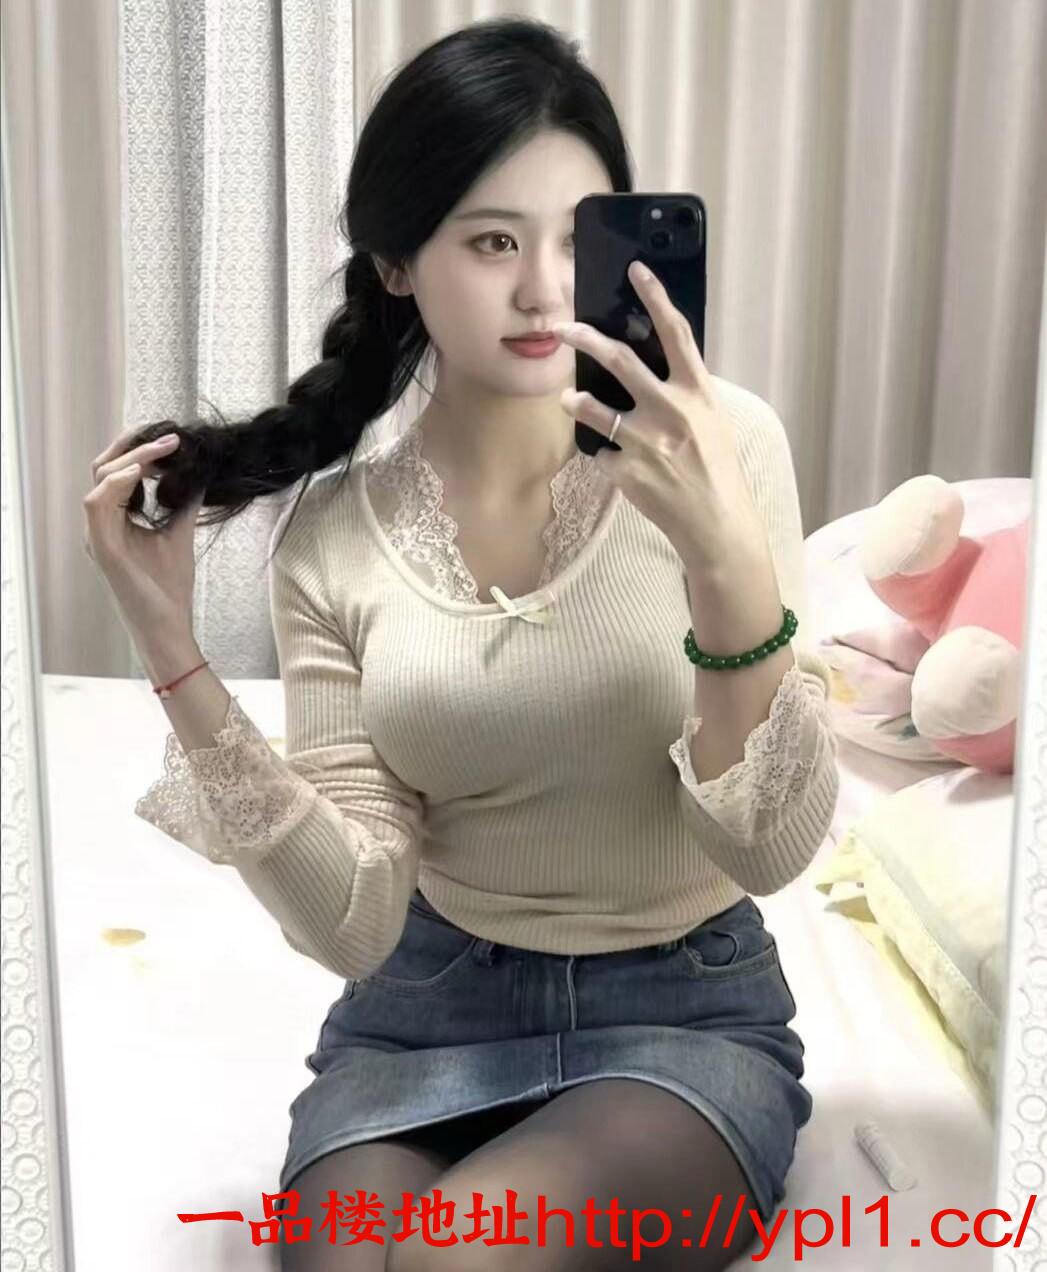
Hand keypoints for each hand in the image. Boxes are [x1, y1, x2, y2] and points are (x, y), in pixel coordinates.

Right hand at [82, 428, 203, 642]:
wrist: (167, 625)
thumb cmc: (169, 586)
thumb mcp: (180, 533)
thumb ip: (185, 503)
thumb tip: (200, 473)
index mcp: (115, 518)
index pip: (118, 471)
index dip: (141, 449)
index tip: (173, 439)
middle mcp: (101, 523)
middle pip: (105, 466)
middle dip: (134, 444)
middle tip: (169, 436)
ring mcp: (97, 533)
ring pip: (101, 478)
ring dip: (133, 458)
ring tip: (164, 450)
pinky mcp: (100, 546)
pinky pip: (97, 503)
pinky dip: (118, 482)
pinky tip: (144, 471)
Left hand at [553, 260, 764, 566]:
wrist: (717, 524)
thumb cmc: (715, 470)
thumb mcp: (710, 421)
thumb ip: (681, 391)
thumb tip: (648, 363)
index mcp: (697, 392)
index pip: (675, 333)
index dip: (655, 297)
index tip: (636, 270)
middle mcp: (671, 411)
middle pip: (619, 360)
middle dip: (584, 338)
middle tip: (562, 327)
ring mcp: (645, 442)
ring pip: (593, 408)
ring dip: (575, 400)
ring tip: (569, 397)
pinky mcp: (625, 470)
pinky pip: (601, 452)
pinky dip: (607, 456)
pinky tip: (625, 467)